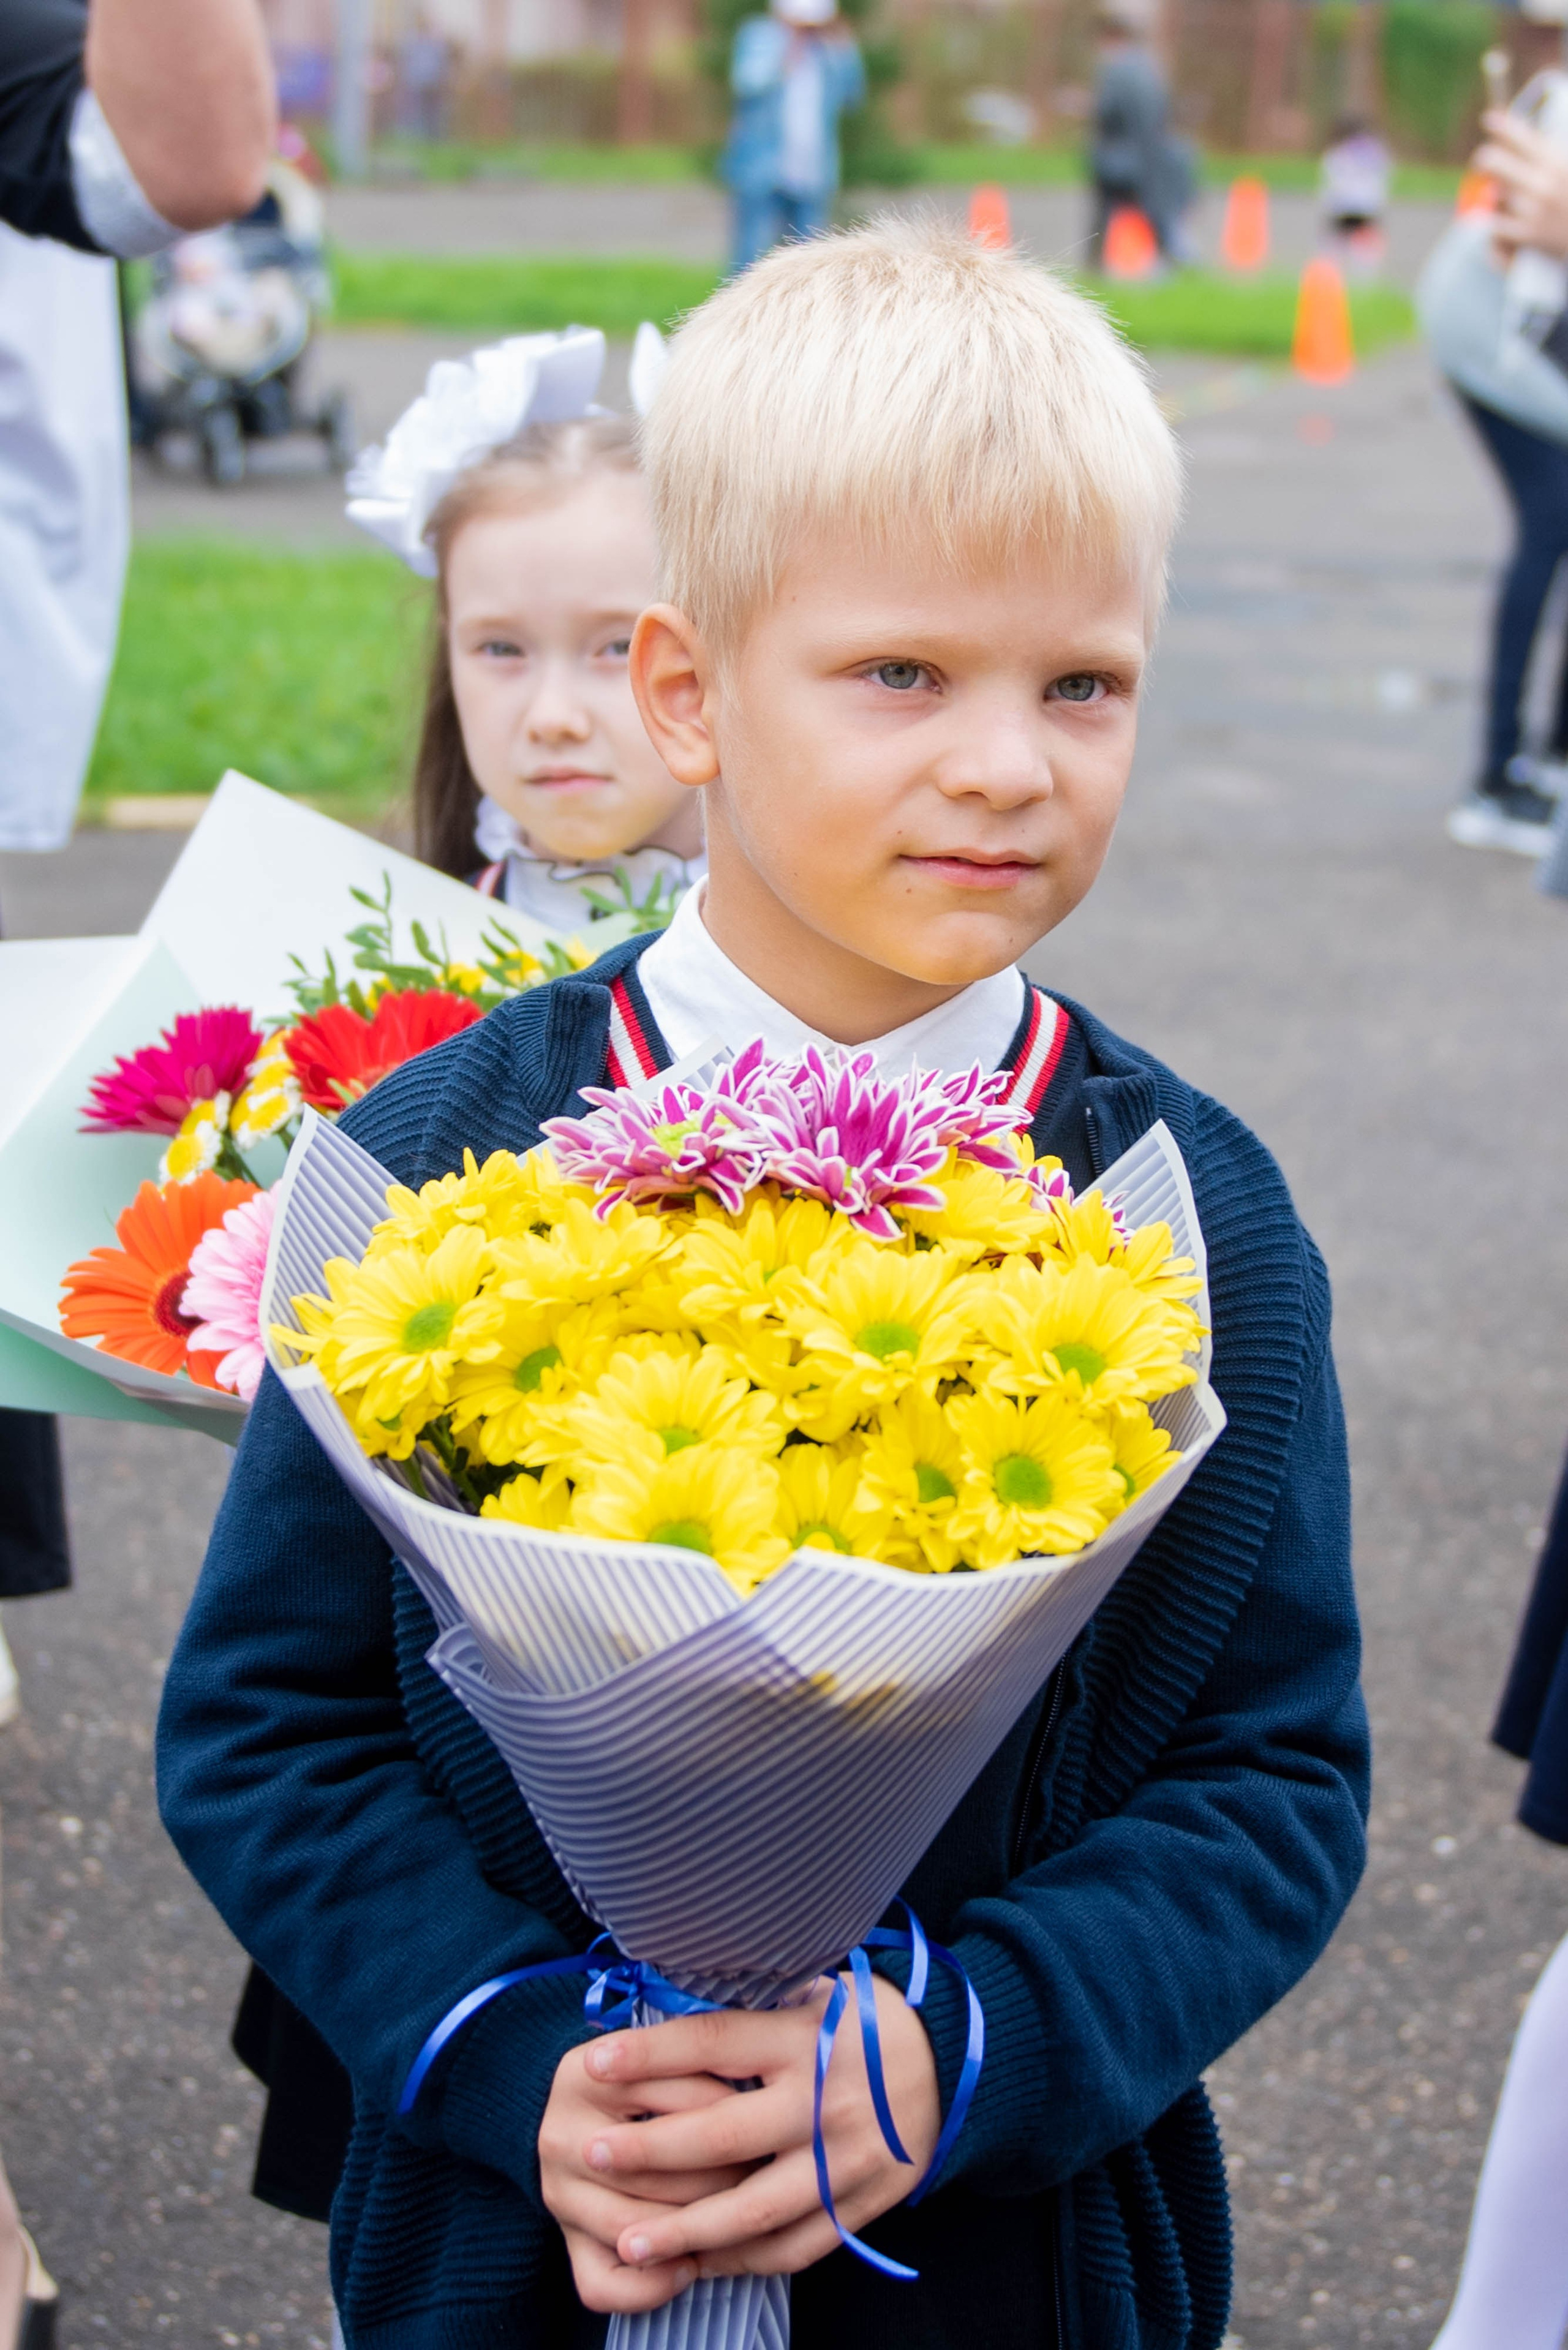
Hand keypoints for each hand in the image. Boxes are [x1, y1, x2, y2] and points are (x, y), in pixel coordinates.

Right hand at [539, 2045, 748, 2313]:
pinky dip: (652, 2287)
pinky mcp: (565, 2242)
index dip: (735, 2114)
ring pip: (634, 2228)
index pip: (679, 2100)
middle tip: (769, 2175)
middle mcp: (561, 2134)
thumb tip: (758, 2102)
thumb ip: (699, 2063)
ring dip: (694, 2230)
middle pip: (656, 2169)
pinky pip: (604, 2284)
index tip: (770, 2121)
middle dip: (722, 2178)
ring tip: (742, 2218)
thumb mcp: (666, 2055)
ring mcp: (558, 2193)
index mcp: (587, 2073)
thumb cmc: (645, 2077)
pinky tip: (689, 2267)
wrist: (581, 2111)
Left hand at [572, 1977, 938, 2296]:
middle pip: (721, 2134)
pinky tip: (697, 2262)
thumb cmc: (867, 2020)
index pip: (713, 2043)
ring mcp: (845, 2160)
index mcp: (805, 2037)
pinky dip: (742, 2260)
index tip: (594, 2062)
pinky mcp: (863, 2204)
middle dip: (648, 2149)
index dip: (650, 2054)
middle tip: (591, 2154)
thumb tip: (666, 2000)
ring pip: (752, 2209)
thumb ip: (753, 2007)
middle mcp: (823, 2100)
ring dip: (683, 2229)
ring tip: (627, 2243)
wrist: (956, 2062)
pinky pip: (793, 2245)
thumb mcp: (817, 1992)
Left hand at [1476, 109, 1567, 259]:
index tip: (1488, 119)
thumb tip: (1526, 138)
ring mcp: (1532, 210)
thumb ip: (1551, 154)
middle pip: (1492, 161)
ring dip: (1497, 199)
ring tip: (1508, 202)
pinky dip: (1498, 231)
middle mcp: (1543, 183)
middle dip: (1486, 160)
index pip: (1524, 137)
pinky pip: (1493, 228)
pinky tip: (1507, 231)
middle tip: (1485, 163)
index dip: (1503, 126)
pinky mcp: (1526, 236)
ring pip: (1493, 196)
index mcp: (1557, 161)